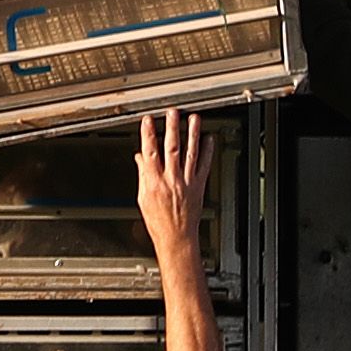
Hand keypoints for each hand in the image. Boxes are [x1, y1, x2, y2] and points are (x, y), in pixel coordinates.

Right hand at [136, 109, 207, 264]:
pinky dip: (207, 152)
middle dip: (171, 128)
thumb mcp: (143, 198)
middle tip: (172, 112)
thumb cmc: (158, 222)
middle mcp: (171, 180)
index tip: (148, 121)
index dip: (148, 135)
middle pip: (172, 149)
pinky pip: (204, 166)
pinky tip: (209, 139)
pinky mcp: (198, 186)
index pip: (149, 153)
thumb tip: (141, 159)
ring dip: (192, 134)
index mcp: (154, 182)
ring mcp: (187, 182)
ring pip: (190, 153)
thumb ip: (143, 175)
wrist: (176, 237)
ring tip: (193, 119)